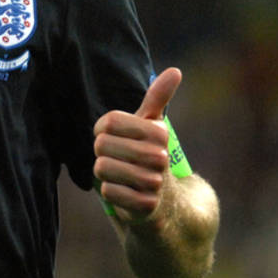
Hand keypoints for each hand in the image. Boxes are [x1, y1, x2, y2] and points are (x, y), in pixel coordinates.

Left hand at [93, 68, 181, 225]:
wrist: (167, 204)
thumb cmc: (150, 157)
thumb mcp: (152, 127)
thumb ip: (158, 98)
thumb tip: (175, 70)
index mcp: (159, 133)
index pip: (109, 121)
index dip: (102, 129)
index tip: (111, 135)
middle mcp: (160, 156)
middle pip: (102, 144)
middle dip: (103, 152)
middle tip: (116, 157)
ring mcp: (154, 183)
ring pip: (102, 168)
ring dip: (105, 172)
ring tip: (120, 174)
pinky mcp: (145, 207)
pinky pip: (107, 191)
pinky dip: (110, 192)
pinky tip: (124, 192)